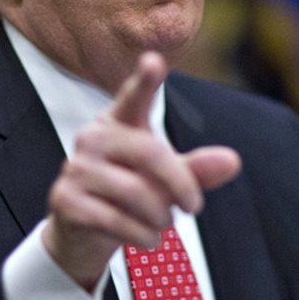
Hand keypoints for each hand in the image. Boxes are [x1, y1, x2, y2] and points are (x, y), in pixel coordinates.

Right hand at [41, 52, 241, 289]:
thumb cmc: (128, 196)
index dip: (145, 80)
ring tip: (164, 224)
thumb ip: (196, 170)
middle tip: (195, 207)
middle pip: (150, 152)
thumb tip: (233, 160)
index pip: (133, 97)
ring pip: (135, 192)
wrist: (81, 234)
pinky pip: (115, 219)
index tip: (155, 61)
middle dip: (181, 184)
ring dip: (160, 216)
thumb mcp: (165, 181)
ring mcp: (75, 168)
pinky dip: (142, 235)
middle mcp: (93, 138)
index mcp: (118, 123)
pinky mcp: (65, 201)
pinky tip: (149, 239)